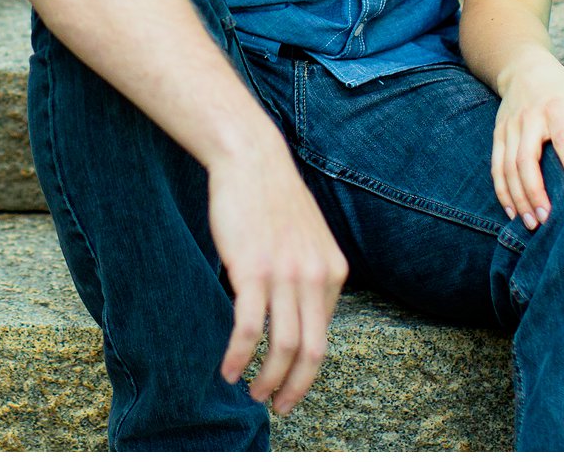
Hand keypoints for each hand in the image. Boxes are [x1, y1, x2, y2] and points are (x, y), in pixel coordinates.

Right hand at [207, 145, 347, 415]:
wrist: (250, 157)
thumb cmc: (271, 197)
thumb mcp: (307, 237)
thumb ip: (310, 274)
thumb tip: (300, 313)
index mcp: (333, 271)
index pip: (324, 335)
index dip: (308, 368)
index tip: (292, 384)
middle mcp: (316, 276)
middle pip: (311, 350)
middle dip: (295, 387)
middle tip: (278, 405)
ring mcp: (286, 273)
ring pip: (283, 346)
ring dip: (268, 378)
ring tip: (254, 392)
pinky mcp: (253, 270)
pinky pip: (249, 328)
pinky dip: (240, 356)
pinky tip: (229, 370)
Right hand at [493, 53, 563, 231]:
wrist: (525, 69)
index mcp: (556, 108)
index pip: (563, 138)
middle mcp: (530, 118)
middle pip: (526, 158)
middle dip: (534, 190)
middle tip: (547, 218)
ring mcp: (510, 128)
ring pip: (508, 166)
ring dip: (517, 196)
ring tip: (531, 223)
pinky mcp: (498, 135)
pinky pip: (496, 166)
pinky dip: (502, 190)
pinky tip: (512, 212)